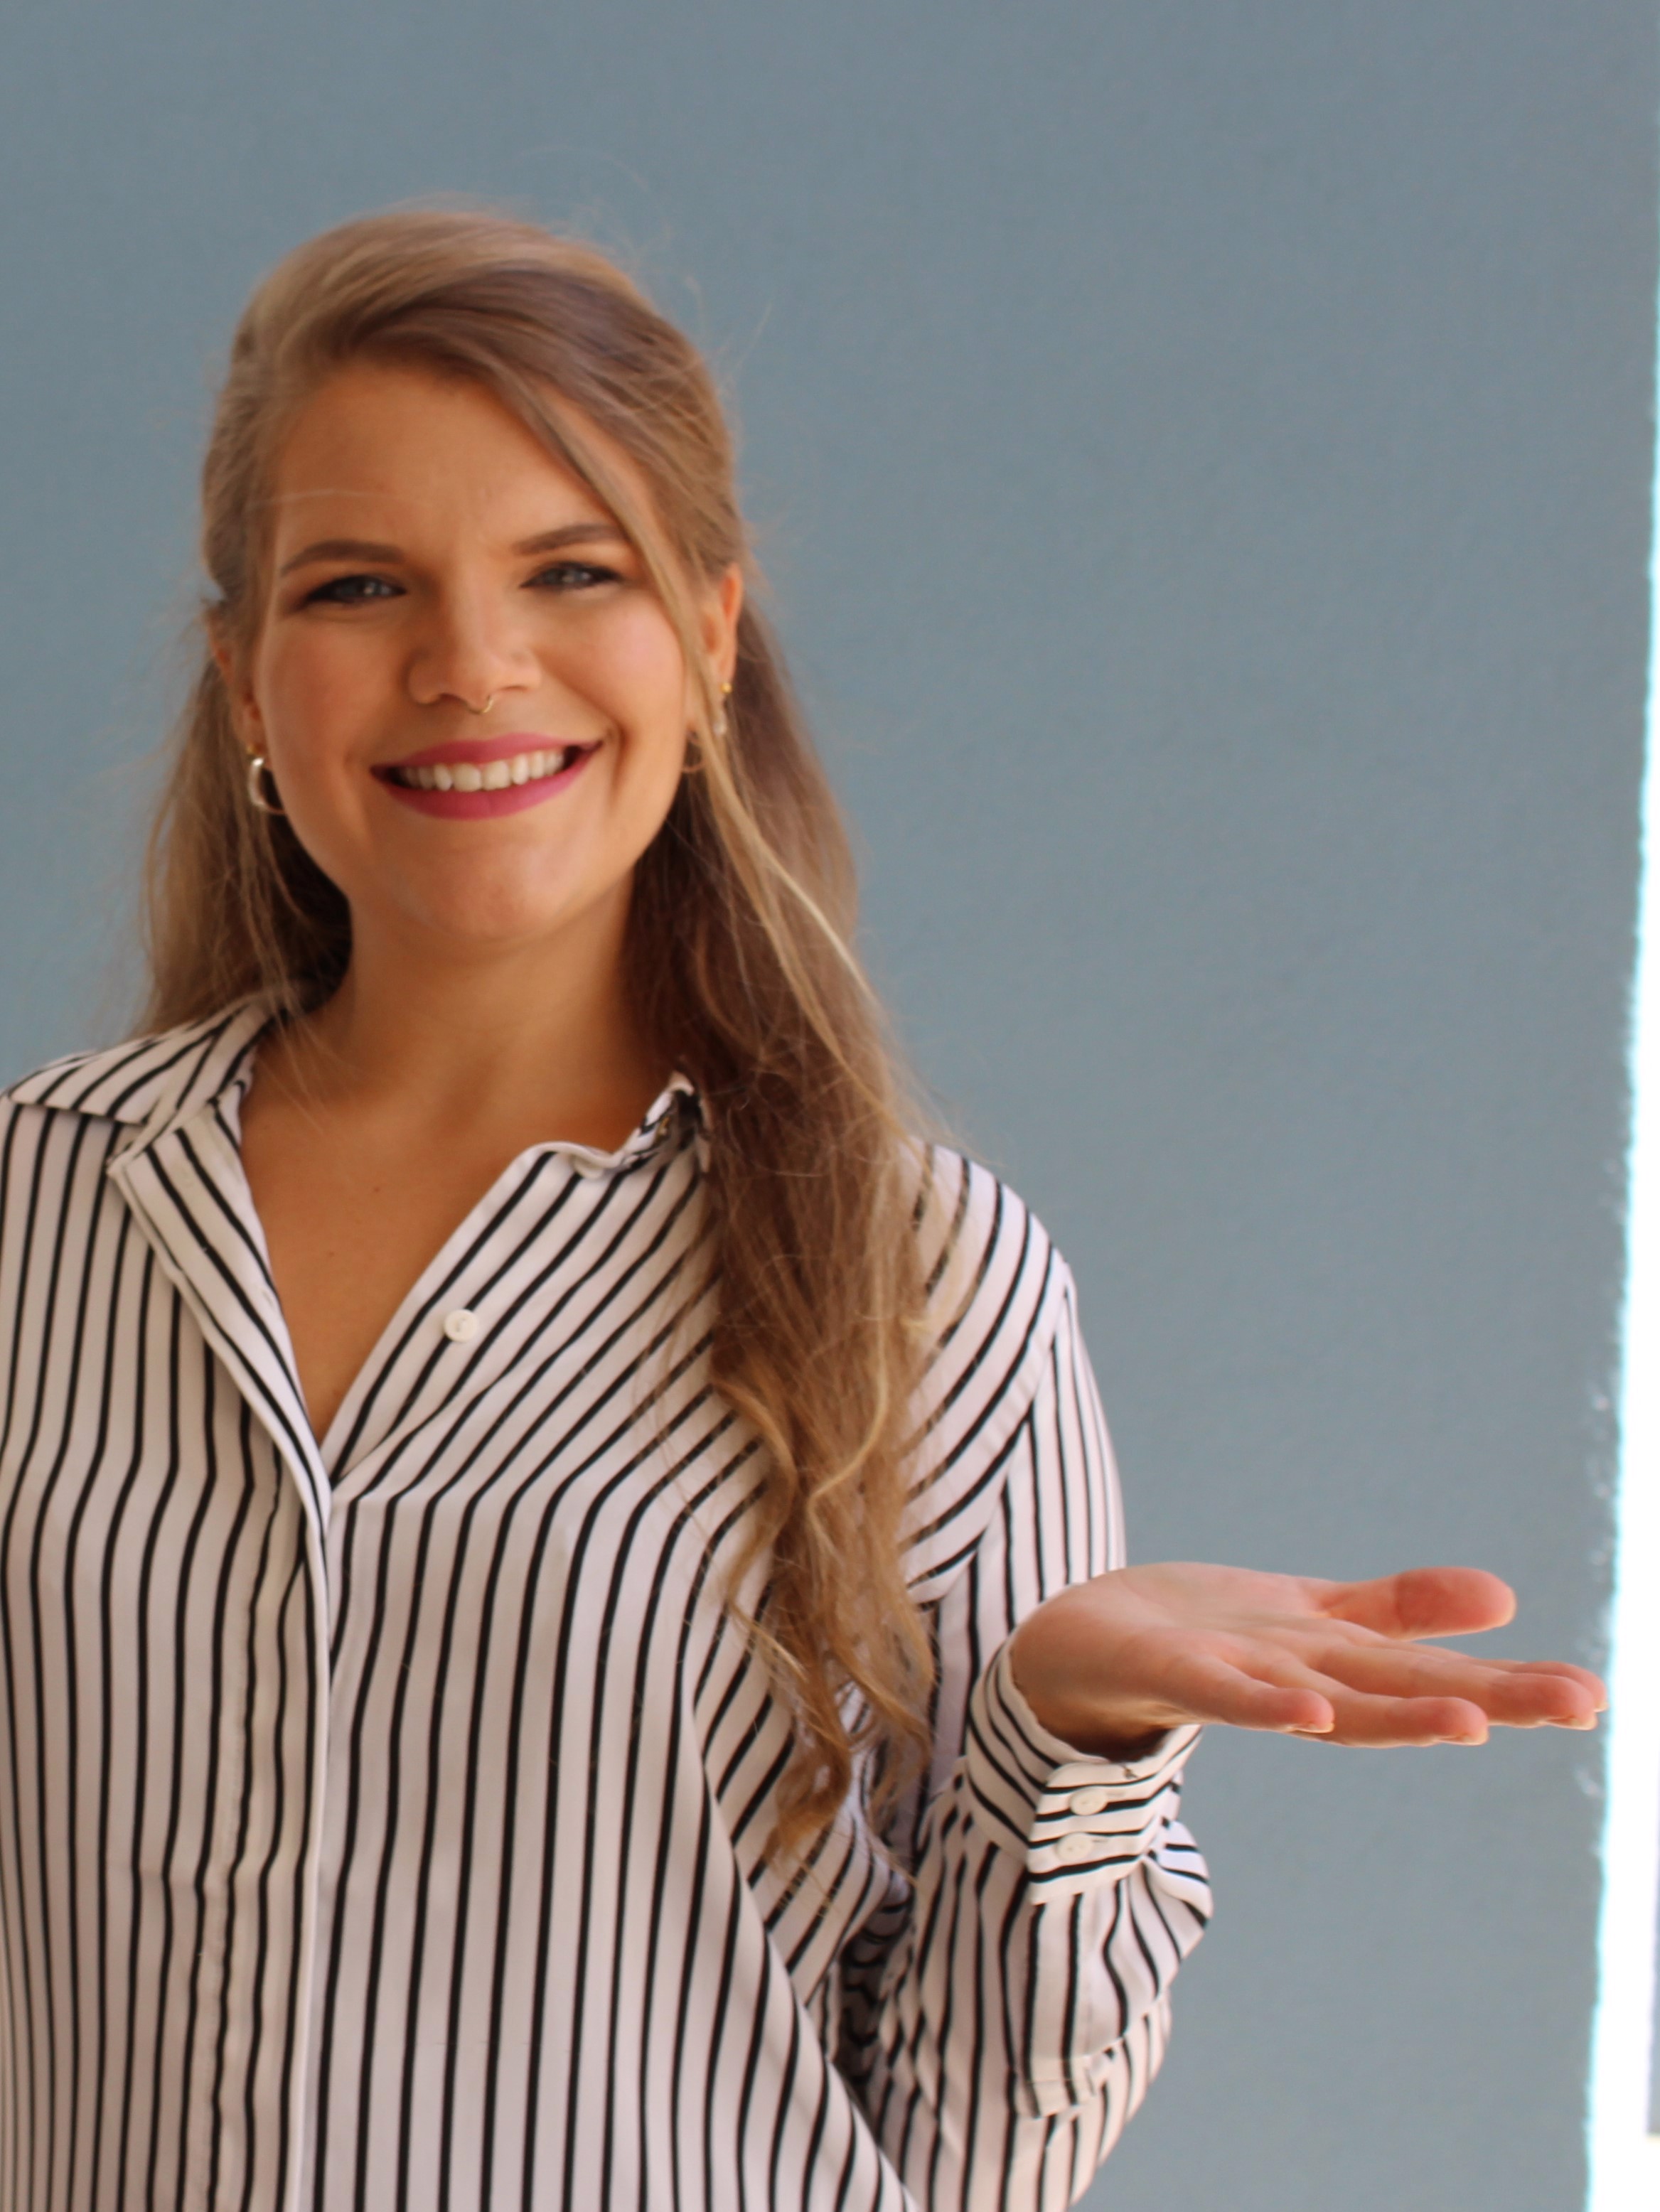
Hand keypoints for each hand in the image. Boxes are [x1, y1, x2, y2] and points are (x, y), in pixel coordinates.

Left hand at [1007, 1563, 1606, 1759]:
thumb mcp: (1308, 1613)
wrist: (1073, 1651)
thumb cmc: (1201, 1638)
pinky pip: (1217, 1690)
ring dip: (1392, 1713)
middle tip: (1582, 1703)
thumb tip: (1504, 1597)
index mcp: (1330, 1665)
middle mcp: (1294, 1681)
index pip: (1429, 1675)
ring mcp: (1232, 1680)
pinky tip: (1310, 1713)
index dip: (1509, 1684)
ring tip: (1471, 1722)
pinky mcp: (1162, 1670)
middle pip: (1396, 1690)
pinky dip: (1264, 1703)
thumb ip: (1398, 1611)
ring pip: (1323, 1697)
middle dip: (1487, 1698)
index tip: (1595, 1696)